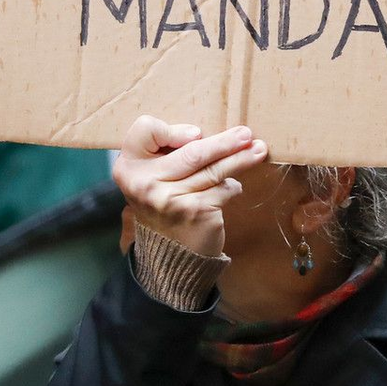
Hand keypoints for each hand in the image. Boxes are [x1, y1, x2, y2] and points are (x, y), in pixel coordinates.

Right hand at [113, 116, 265, 258]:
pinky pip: (223, 189)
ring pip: (214, 169)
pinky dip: (232, 187)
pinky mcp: (195, 212)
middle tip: (246, 134)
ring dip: (241, 159)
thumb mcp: (152, 178)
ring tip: (258, 149)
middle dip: (224, 142)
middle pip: (192, 151)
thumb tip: (210, 134)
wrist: (168, 256)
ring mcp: (170, 199)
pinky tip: (233, 187)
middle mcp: (145, 183)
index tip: (195, 135)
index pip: (146, 130)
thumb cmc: (164, 205)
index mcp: (128, 167)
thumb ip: (167, 154)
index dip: (171, 129)